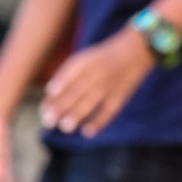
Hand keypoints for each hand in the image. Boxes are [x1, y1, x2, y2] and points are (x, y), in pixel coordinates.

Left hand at [41, 27, 155, 136]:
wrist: (137, 48)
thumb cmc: (104, 57)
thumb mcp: (85, 58)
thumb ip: (68, 74)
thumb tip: (49, 95)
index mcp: (86, 61)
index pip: (68, 77)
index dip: (56, 92)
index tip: (44, 106)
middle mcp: (97, 71)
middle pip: (77, 90)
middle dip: (62, 106)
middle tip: (49, 121)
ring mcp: (110, 84)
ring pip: (92, 101)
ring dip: (78, 114)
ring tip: (65, 127)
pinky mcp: (122, 95)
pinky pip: (110, 110)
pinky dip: (100, 121)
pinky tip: (88, 132)